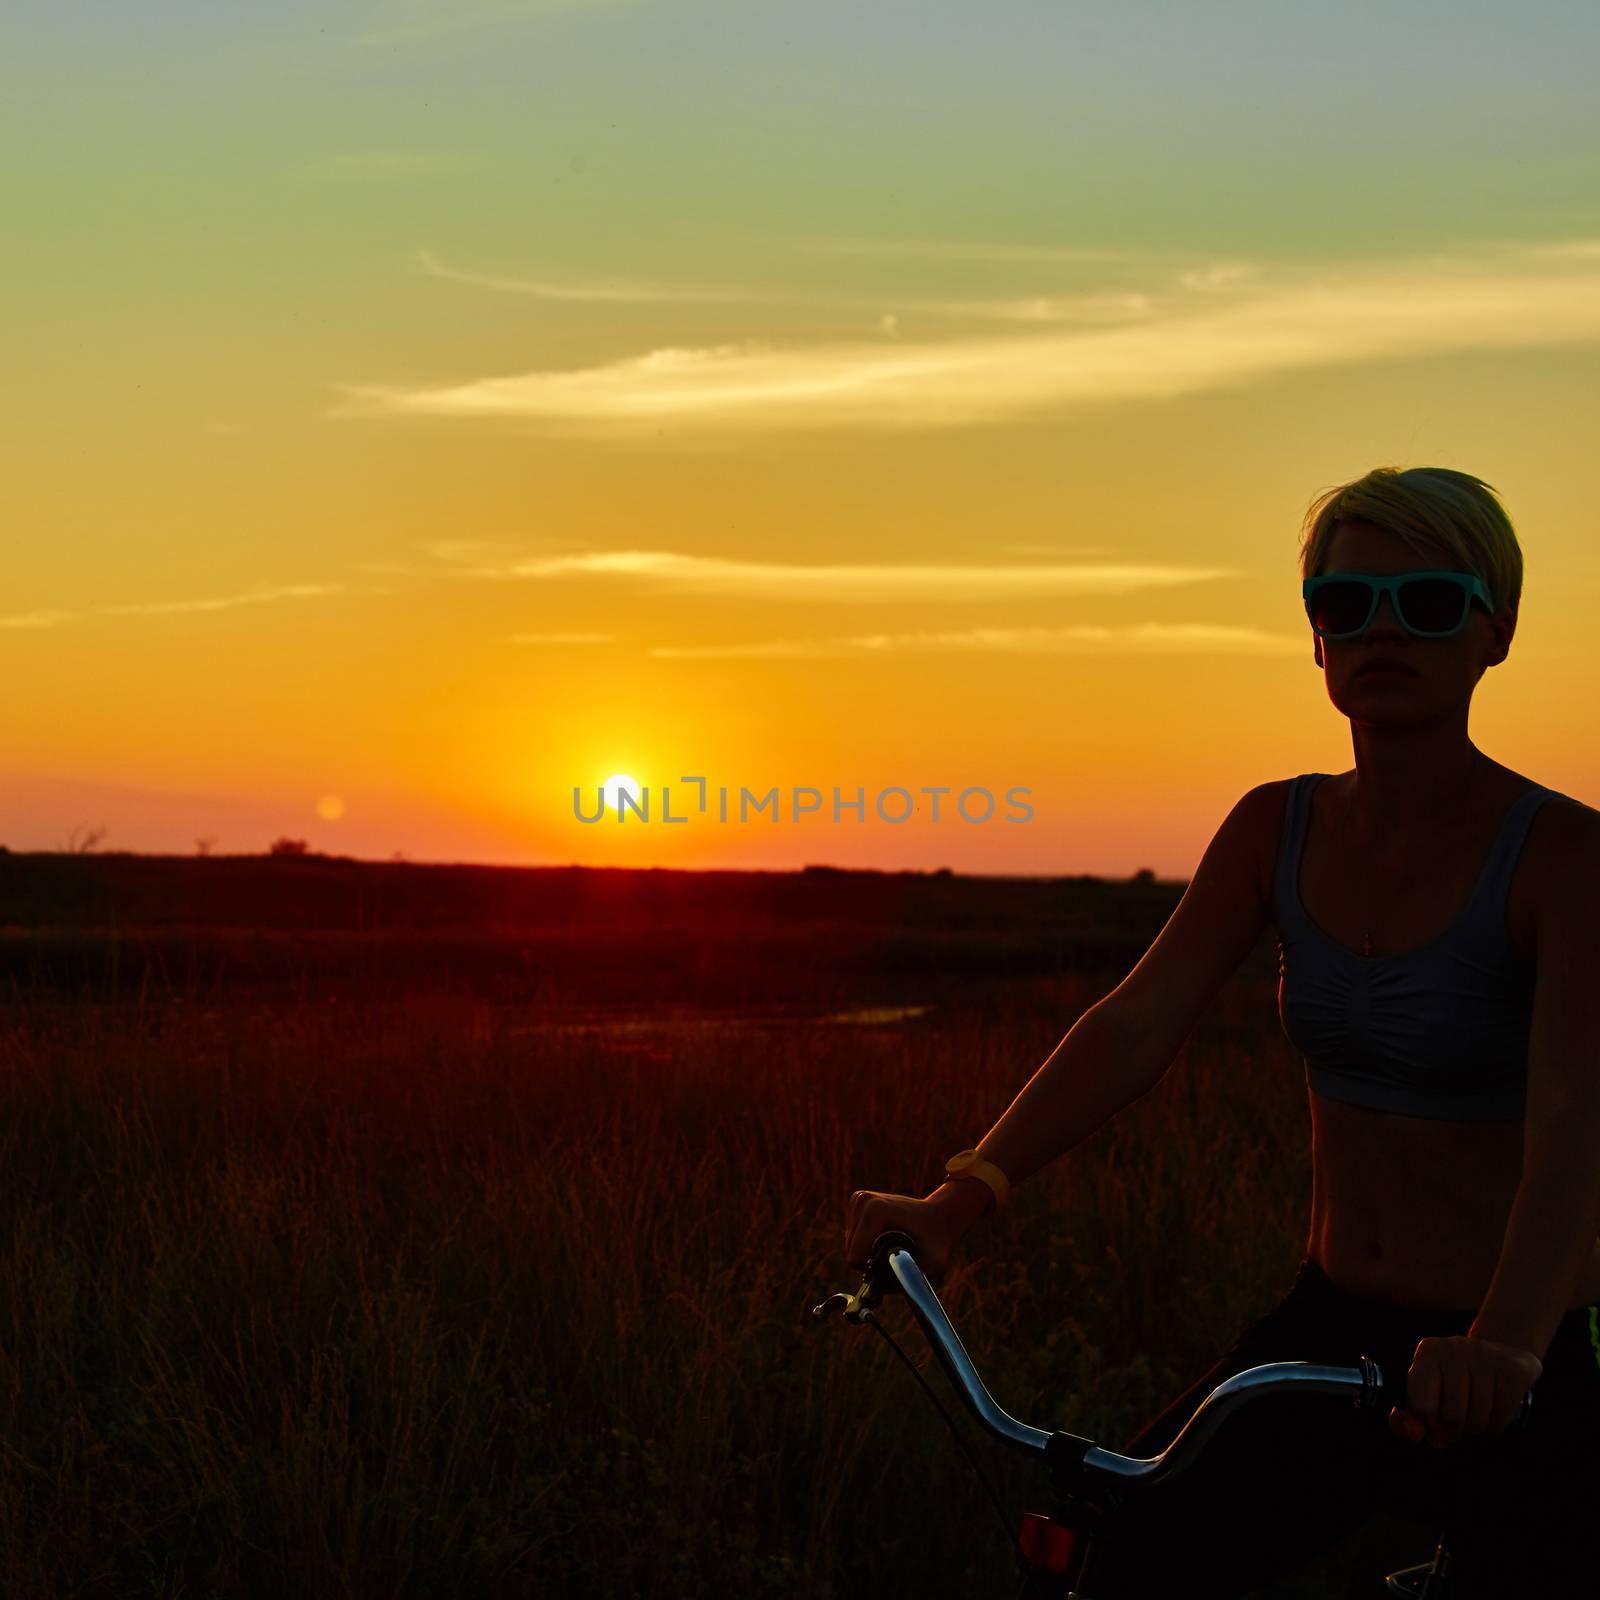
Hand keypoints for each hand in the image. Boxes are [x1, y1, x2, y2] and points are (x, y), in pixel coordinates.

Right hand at [843, 1187, 980, 1286]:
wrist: (939, 1217)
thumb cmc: (936, 1241)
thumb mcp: (929, 1264)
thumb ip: (902, 1281)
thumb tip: (874, 1293)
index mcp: (876, 1211)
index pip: (855, 1256)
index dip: (873, 1269)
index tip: (893, 1263)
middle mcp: (863, 1201)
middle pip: (851, 1250)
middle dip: (870, 1260)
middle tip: (895, 1255)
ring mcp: (860, 1199)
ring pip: (851, 1243)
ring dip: (869, 1251)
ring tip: (892, 1243)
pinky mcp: (858, 1201)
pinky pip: (853, 1235)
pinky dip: (867, 1241)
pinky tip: (885, 1236)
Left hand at [1387, 1334, 1541, 1448]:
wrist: (1503, 1354)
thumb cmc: (1456, 1380)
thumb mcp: (1429, 1389)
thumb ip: (1411, 1415)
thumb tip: (1414, 1433)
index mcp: (1428, 1353)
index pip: (1421, 1404)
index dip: (1428, 1425)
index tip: (1434, 1428)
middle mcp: (1454, 1349)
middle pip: (1452, 1416)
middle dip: (1454, 1429)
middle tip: (1457, 1421)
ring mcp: (1485, 1357)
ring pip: (1477, 1420)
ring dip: (1475, 1428)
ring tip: (1474, 1413)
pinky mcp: (1512, 1371)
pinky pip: (1500, 1419)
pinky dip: (1494, 1426)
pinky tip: (1492, 1411)